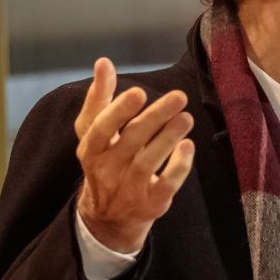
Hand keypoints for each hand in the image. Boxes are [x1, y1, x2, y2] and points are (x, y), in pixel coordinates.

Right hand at [74, 58, 195, 252]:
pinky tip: (188, 146)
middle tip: (179, 96)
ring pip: (147, 163)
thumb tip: (103, 62)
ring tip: (187, 117)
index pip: (100, 129)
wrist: (108, 218)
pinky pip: (165, 186)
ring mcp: (128, 190)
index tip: (138, 91)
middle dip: (154, 118)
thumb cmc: (105, 162)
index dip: (117, 111)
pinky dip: (178, 167)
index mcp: (91, 150)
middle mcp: (106, 171)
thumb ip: (99, 98)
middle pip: (130, 142)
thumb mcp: (94, 134)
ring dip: (169, 138)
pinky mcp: (150, 205)